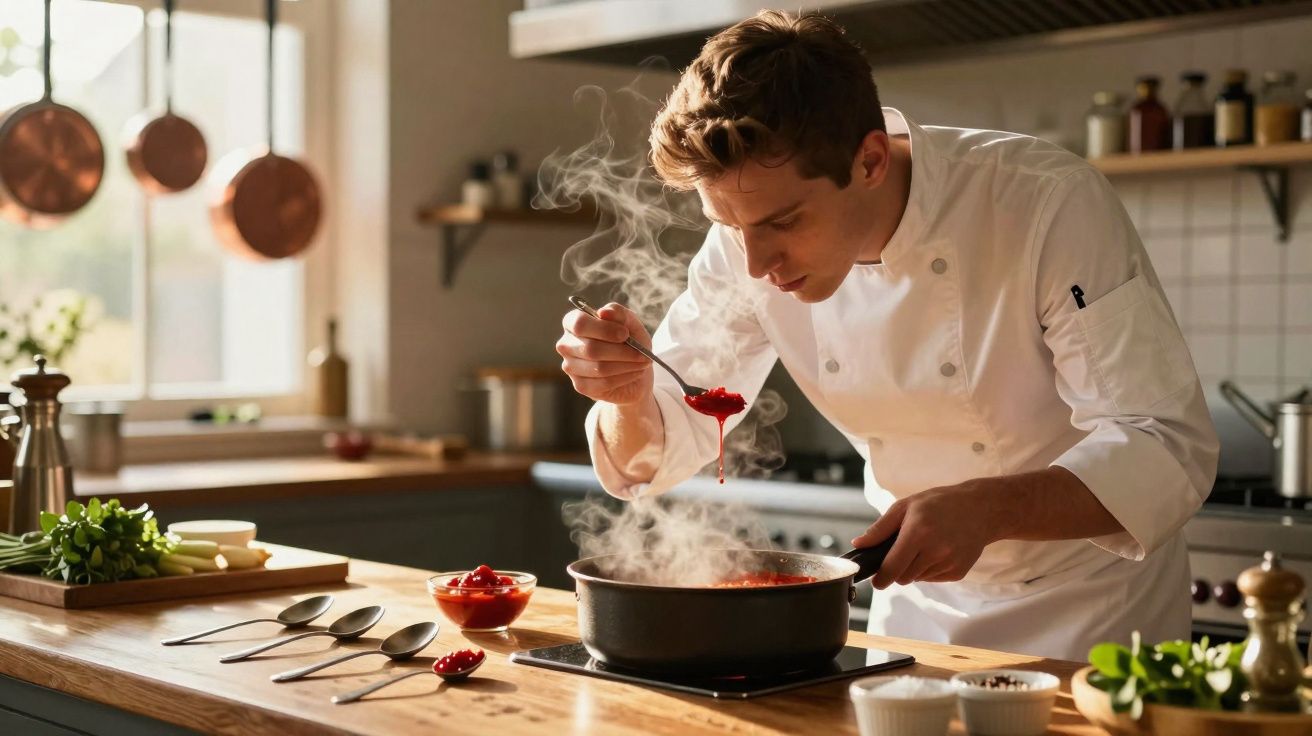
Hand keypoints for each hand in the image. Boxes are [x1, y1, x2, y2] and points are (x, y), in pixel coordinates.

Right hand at [557, 302, 653, 405]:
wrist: (634, 368)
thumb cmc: (629, 340)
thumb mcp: (630, 322)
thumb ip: (618, 313)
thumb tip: (604, 312)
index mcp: (573, 322)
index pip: (579, 323)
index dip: (604, 329)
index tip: (625, 333)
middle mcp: (566, 344)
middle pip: (590, 349)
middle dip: (621, 351)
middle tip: (641, 353)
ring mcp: (570, 367)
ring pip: (598, 368)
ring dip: (626, 365)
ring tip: (642, 362)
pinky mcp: (580, 385)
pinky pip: (603, 383)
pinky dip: (624, 377)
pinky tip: (635, 372)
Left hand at [850, 479, 1000, 589]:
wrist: (980, 509)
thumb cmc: (939, 504)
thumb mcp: (906, 507)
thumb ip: (880, 528)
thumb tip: (858, 544)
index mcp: (918, 533)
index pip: (892, 568)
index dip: (881, 578)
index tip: (876, 581)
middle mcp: (935, 551)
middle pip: (903, 578)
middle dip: (897, 569)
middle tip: (902, 552)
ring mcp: (949, 563)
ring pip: (918, 579)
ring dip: (914, 568)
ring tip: (924, 546)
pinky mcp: (958, 572)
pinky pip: (934, 578)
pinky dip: (930, 569)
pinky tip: (938, 550)